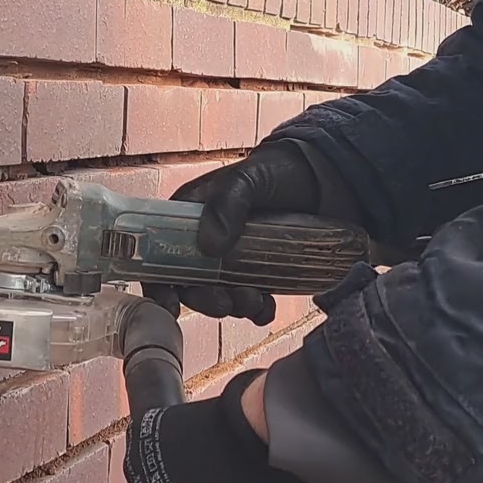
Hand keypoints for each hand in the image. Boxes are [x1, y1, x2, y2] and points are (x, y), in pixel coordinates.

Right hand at [148, 142, 356, 321]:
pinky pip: (251, 302)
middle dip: (206, 300)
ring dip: (234, 306)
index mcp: (188, 215)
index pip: (158, 253)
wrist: (325, 179)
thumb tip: (209, 245)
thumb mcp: (248, 178)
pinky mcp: (260, 273)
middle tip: (227, 304)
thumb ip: (227, 204)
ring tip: (255, 301)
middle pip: (189, 283)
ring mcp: (233, 260)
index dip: (159, 283)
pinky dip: (257, 311)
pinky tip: (267, 308)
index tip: (170, 305)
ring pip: (220, 296)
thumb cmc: (277, 170)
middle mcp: (205, 240)